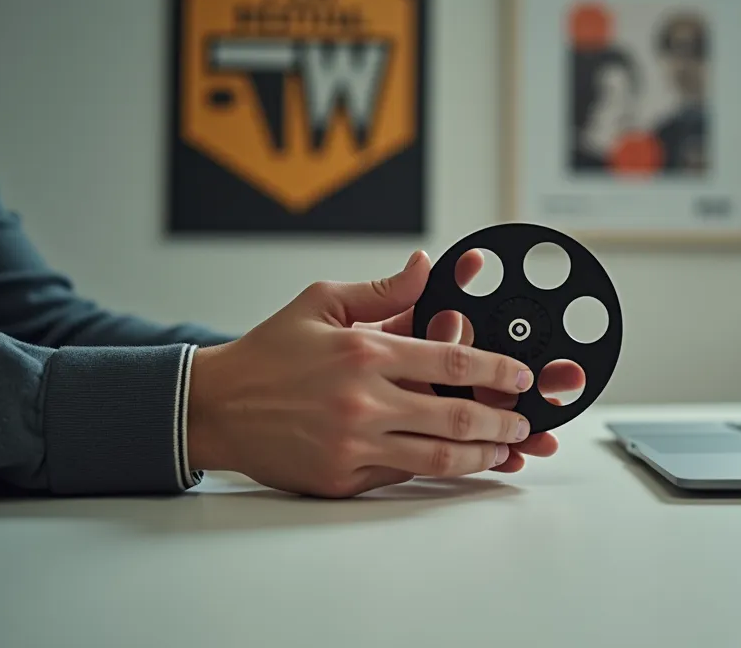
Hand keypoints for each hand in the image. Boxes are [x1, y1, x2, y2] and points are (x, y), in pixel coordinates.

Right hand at [186, 251, 542, 497]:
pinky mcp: (342, 477)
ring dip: (481, 455)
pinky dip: (436, 469)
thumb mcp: (321, 302)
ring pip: (439, 457)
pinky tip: (457, 463)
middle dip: (503, 421)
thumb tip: (427, 264)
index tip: (521, 376)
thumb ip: (382, 289)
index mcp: (363, 353)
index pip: (450, 359)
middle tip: (524, 422)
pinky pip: (403, 474)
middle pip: (457, 415)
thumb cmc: (269, 353)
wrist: (215, 406)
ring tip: (504, 450)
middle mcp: (363, 402)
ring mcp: (353, 444)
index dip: (495, 369)